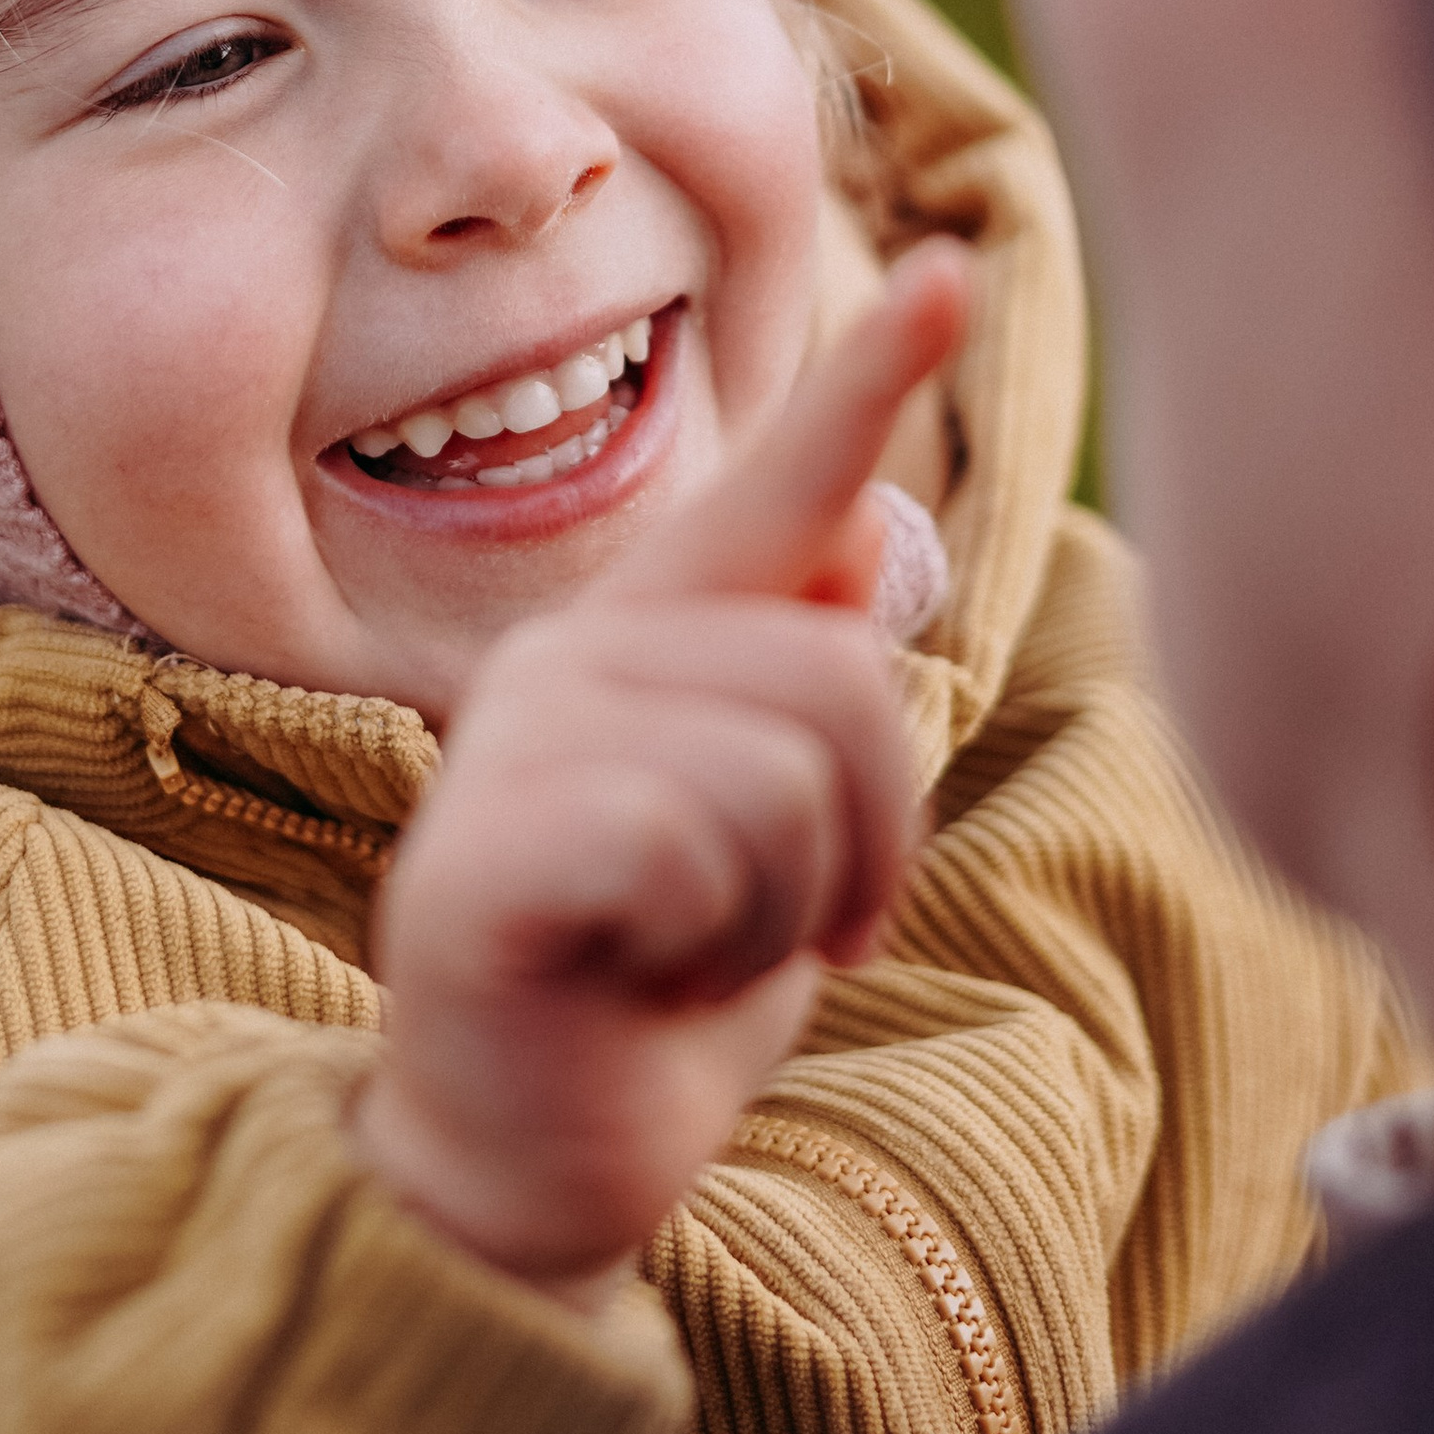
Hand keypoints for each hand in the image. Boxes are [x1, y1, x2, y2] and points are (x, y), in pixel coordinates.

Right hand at [356, 247, 966, 1303]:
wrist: (536, 1166)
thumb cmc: (663, 989)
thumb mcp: (780, 840)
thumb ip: (804, 697)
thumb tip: (865, 530)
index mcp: (647, 635)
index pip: (774, 489)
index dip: (867, 380)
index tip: (947, 268)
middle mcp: (568, 656)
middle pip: (842, 679)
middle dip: (865, 845)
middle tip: (783, 931)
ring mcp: (514, 749)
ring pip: (786, 774)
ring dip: (788, 911)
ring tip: (699, 958)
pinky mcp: (487, 858)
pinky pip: (699, 850)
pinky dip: (714, 951)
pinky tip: (642, 984)